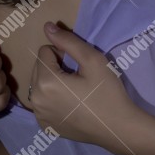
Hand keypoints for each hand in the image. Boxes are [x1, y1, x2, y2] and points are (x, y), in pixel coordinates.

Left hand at [29, 22, 138, 147]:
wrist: (119, 128)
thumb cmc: (108, 92)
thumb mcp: (92, 60)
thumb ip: (68, 41)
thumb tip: (47, 26)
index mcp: (45, 82)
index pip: (44, 52)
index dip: (63, 55)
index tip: (79, 67)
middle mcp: (35, 100)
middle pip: (39, 68)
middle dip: (55, 68)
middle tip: (78, 79)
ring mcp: (39, 115)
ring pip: (38, 85)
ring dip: (52, 83)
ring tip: (74, 92)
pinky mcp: (45, 126)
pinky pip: (41, 103)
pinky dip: (51, 100)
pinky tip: (70, 106)